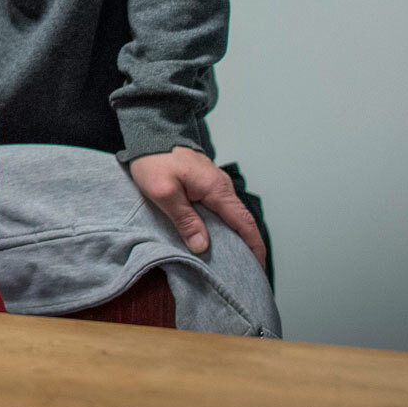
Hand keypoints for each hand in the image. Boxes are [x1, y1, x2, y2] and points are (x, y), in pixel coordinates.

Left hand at [128, 146, 266, 268]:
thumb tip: (203, 246)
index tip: (258, 269)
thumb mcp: (164, 193)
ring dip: (234, 238)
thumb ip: (185, 220)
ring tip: (231, 262)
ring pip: (231, 216)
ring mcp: (215, 185)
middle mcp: (221, 186)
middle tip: (245, 273)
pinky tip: (215, 239)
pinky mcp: (205, 184)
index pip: (244, 222)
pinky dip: (223, 227)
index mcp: (216, 189)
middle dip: (247, 247)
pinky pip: (220, 210)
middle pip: (242, 222)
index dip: (254, 247)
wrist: (149, 134)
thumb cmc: (154, 160)